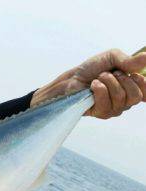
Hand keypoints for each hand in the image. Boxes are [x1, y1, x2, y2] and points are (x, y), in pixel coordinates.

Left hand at [31, 49, 145, 118]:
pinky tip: (93, 86)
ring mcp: (114, 109)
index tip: (134, 74)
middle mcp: (125, 101)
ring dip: (108, 82)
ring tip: (98, 78)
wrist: (72, 78)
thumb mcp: (112, 58)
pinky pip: (106, 103)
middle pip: (136, 95)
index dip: (144, 84)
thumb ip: (129, 60)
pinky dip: (99, 90)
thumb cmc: (91, 69)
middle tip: (110, 74)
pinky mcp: (101, 114)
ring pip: (121, 98)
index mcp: (131, 87)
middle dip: (123, 80)